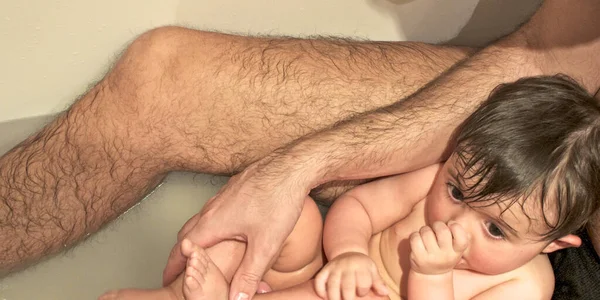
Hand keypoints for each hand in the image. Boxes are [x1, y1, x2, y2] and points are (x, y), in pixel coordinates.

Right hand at [162, 162, 306, 299]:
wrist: (291, 166)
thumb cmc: (278, 198)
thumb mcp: (265, 245)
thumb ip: (249, 274)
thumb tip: (237, 298)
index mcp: (212, 222)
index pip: (183, 249)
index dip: (174, 267)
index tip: (169, 279)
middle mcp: (212, 207)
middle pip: (187, 233)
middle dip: (182, 253)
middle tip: (183, 269)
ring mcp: (223, 196)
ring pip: (201, 219)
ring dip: (197, 237)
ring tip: (203, 252)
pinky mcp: (235, 189)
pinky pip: (215, 209)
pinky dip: (212, 223)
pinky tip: (228, 229)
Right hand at [314, 252, 388, 299]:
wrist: (348, 252)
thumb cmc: (362, 266)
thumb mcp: (372, 271)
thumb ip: (378, 282)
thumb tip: (384, 292)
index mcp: (361, 266)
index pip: (363, 282)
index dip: (363, 291)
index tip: (361, 293)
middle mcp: (347, 266)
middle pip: (348, 286)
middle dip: (349, 298)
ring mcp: (334, 268)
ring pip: (332, 285)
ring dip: (334, 297)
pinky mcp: (325, 270)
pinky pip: (319, 281)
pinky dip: (320, 290)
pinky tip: (325, 296)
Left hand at [409, 221, 468, 274]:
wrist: (431, 274)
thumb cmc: (443, 254)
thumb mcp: (454, 249)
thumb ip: (453, 235)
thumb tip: (448, 221)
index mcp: (457, 252)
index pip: (462, 237)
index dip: (455, 226)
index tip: (450, 226)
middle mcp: (446, 255)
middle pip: (442, 230)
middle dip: (437, 225)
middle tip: (436, 229)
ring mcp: (432, 257)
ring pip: (426, 231)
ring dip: (425, 230)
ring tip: (427, 237)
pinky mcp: (418, 257)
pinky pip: (414, 237)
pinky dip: (415, 235)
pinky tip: (418, 241)